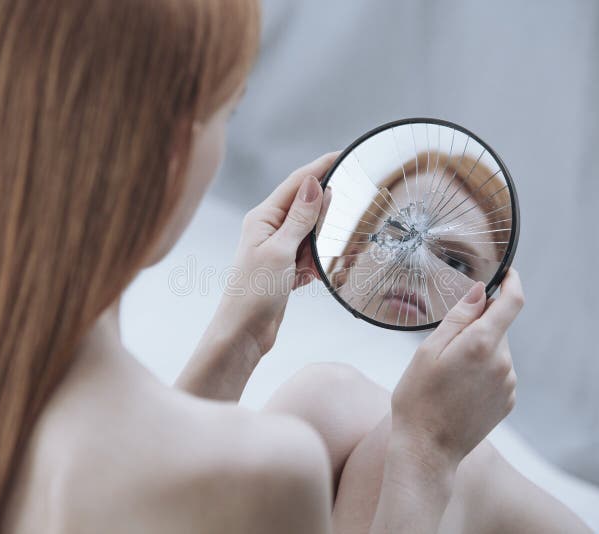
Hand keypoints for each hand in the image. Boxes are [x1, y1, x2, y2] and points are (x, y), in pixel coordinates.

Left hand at [213, 151, 338, 357]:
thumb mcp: (279, 252)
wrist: (243, 334)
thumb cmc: (252, 294)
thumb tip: (313, 183)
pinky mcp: (285, 269)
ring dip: (326, 239)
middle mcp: (269, 229)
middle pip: (306, 206)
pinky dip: (321, 262)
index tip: (342, 153)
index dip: (320, 167)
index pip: (296, 183)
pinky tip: (327, 270)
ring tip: (345, 241)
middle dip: (328, 206)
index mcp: (262, 218)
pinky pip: (310, 256)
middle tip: (355, 198)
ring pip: (312, 233)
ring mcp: (277, 249)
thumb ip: (299, 219)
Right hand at [389, 269, 524, 468]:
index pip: (512, 302)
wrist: (427, 449)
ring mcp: (508, 384)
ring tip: (448, 376)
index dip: (513, 282)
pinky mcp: (507, 401)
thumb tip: (480, 292)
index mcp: (481, 344)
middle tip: (445, 347)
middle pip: (498, 328)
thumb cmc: (418, 398)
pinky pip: (498, 373)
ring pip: (497, 351)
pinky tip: (459, 390)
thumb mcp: (428, 351)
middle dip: (477, 327)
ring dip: (479, 351)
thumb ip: (458, 318)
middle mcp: (502, 362)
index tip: (508, 273)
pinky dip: (482, 372)